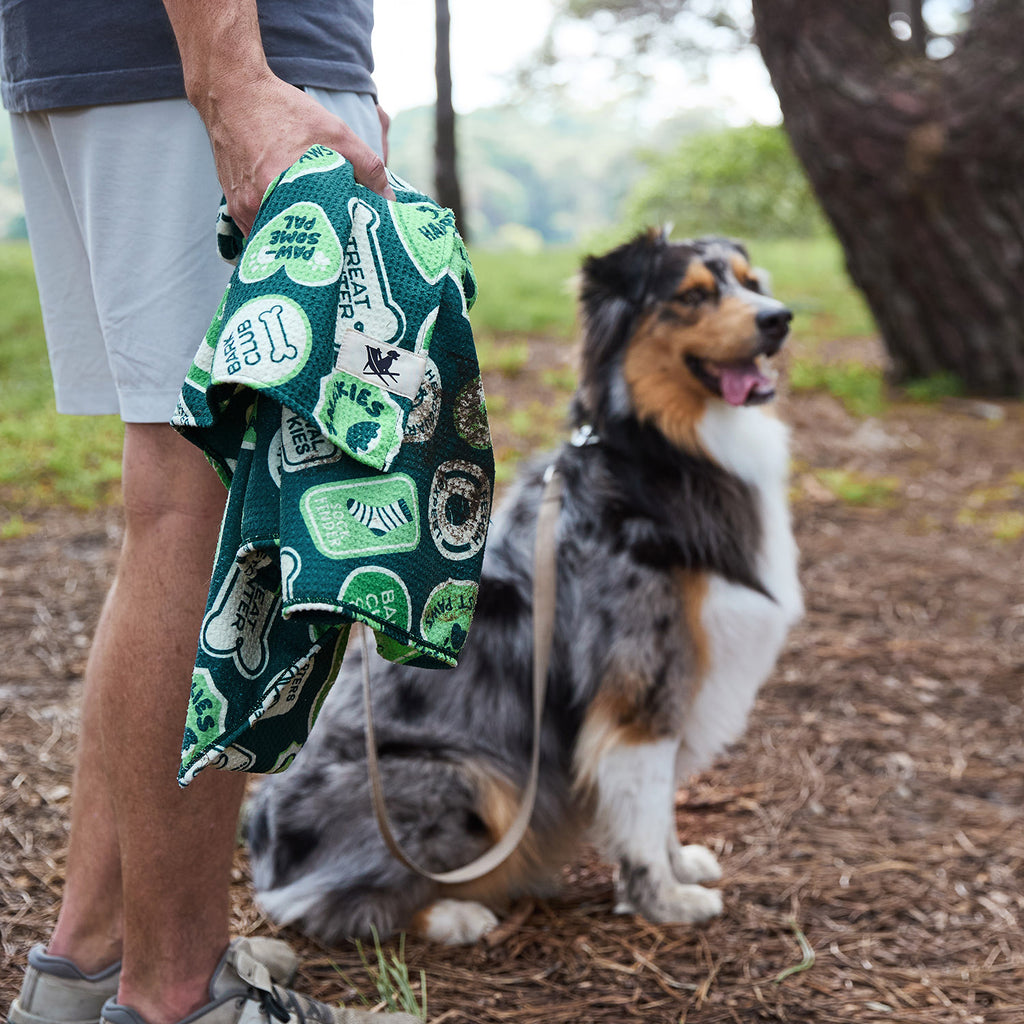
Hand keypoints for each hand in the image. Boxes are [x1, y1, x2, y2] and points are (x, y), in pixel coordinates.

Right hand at [200, 69, 394, 235]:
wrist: (231, 92)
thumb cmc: (285, 110)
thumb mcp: (336, 132)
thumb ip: (367, 166)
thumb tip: (389, 200)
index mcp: (284, 188)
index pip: (317, 236)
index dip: (336, 246)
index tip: (352, 250)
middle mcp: (259, 204)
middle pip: (295, 244)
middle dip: (317, 248)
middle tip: (339, 250)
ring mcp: (242, 209)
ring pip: (276, 240)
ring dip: (295, 243)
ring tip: (317, 240)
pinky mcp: (234, 207)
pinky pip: (259, 232)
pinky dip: (277, 232)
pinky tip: (293, 226)